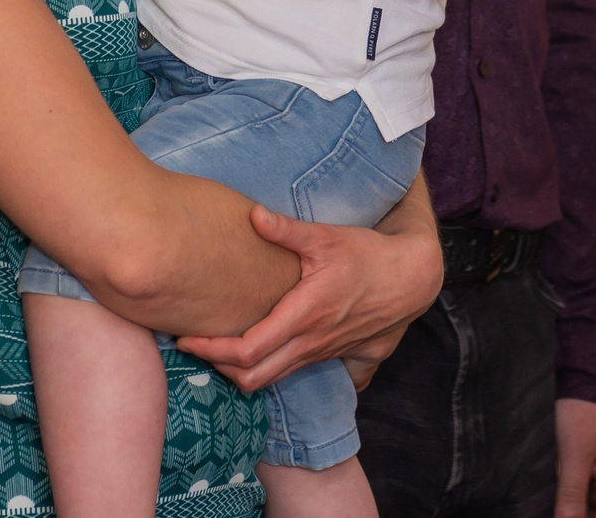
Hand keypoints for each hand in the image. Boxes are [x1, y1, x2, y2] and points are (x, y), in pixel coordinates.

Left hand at [174, 203, 441, 390]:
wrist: (409, 279)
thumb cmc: (367, 255)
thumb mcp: (328, 237)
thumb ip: (288, 230)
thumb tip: (253, 215)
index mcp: (305, 314)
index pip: (248, 349)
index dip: (212, 349)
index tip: (186, 338)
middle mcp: (310, 342)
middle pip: (252, 377)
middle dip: (217, 368)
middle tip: (191, 346)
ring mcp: (319, 352)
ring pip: (269, 380)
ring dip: (237, 371)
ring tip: (212, 348)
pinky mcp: (327, 354)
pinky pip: (286, 374)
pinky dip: (261, 370)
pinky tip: (247, 352)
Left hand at [556, 398, 595, 517]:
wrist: (588, 378)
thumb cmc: (585, 412)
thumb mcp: (575, 455)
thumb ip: (572, 494)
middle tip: (555, 512)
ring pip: (592, 508)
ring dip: (574, 510)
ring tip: (555, 502)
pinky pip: (586, 493)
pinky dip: (572, 498)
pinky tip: (557, 497)